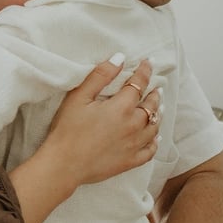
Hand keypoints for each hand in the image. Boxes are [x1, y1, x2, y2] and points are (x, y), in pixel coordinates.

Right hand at [48, 57, 160, 184]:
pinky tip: (154, 137)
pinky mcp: (130, 161)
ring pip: (154, 126)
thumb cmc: (67, 130)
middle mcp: (134, 125)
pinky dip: (155, 141)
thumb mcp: (79, 97)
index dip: (145, 71)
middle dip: (154, 93)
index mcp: (121, 107)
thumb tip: (120, 58)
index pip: (139, 84)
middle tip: (157, 87)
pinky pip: (150, 150)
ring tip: (158, 107)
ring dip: (157, 114)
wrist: (64, 165)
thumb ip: (100, 76)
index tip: (149, 63)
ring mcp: (134, 145)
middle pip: (151, 105)